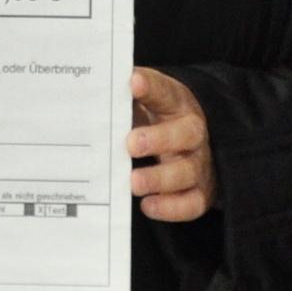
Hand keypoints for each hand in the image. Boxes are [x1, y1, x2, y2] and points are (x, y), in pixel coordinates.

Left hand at [128, 69, 216, 222]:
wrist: (193, 147)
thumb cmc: (157, 122)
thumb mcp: (144, 104)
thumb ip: (123, 100)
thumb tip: (90, 93)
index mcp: (178, 104)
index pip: (166, 92)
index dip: (151, 87)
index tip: (133, 83)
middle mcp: (193, 133)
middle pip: (186, 133)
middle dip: (159, 139)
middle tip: (131, 144)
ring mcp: (199, 164)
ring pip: (188, 171)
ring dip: (160, 179)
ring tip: (134, 183)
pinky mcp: (201, 192)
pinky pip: (192, 203)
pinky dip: (171, 207)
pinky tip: (148, 206)